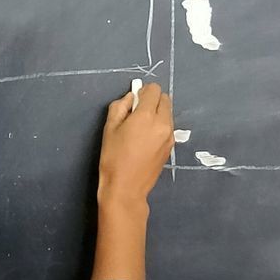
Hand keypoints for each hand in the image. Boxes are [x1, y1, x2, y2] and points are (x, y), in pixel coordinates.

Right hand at [97, 82, 174, 204]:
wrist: (126, 189)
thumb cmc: (113, 159)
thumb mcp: (109, 129)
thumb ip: (120, 107)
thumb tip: (130, 98)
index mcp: (147, 116)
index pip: (153, 90)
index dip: (143, 92)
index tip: (134, 102)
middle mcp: (163, 123)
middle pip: (165, 98)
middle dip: (152, 101)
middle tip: (137, 114)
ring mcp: (170, 136)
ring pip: (168, 113)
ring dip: (157, 113)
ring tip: (141, 129)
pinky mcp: (171, 146)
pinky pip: (168, 127)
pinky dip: (160, 126)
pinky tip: (146, 140)